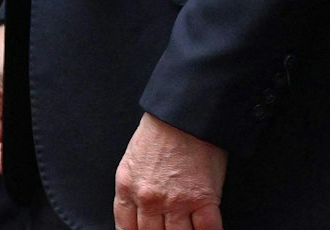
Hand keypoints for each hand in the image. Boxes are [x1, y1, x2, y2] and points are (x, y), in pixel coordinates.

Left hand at [113, 112, 226, 229]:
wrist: (185, 111)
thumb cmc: (161, 129)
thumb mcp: (133, 159)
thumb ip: (133, 188)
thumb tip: (140, 212)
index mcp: (127, 188)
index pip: (126, 229)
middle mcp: (149, 199)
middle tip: (169, 229)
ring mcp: (176, 201)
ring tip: (187, 229)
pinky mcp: (203, 199)